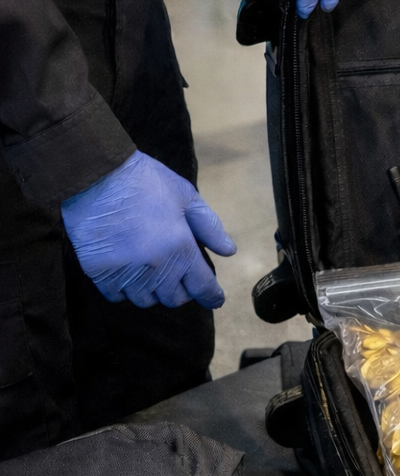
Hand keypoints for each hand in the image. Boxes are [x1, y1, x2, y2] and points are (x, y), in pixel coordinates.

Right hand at [60, 152, 236, 308]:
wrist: (94, 176)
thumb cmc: (144, 182)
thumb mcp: (186, 197)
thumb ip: (209, 227)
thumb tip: (229, 251)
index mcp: (181, 249)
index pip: (202, 286)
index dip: (212, 296)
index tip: (215, 300)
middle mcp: (155, 267)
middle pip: (173, 298)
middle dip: (181, 290)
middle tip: (179, 276)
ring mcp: (125, 272)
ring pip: (145, 300)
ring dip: (152, 291)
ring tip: (152, 273)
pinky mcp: (98, 272)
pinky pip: (116, 295)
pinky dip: (125, 289)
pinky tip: (128, 273)